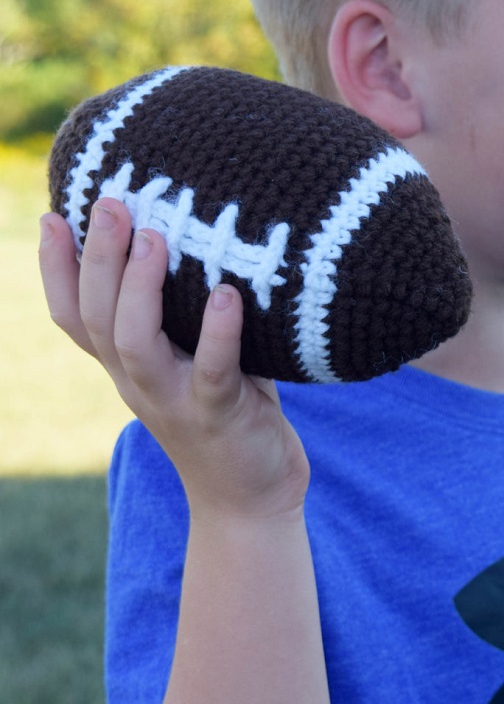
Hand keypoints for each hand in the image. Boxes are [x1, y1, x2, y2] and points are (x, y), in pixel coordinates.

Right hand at [39, 199, 308, 521]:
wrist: (250, 500)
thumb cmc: (228, 410)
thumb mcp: (195, 355)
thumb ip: (187, 309)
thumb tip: (196, 232)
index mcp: (126, 365)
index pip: (73, 316)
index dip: (56, 270)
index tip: (54, 216)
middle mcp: (138, 381)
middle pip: (97, 318)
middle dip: (97, 258)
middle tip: (110, 203)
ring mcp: (174, 399)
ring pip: (135, 343)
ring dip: (140, 288)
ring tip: (155, 238)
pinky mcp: (218, 415)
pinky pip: (211, 372)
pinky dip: (218, 333)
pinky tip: (227, 295)